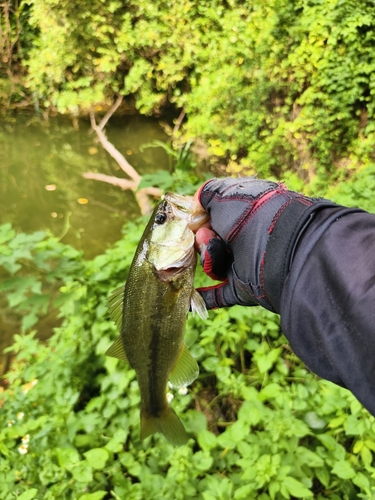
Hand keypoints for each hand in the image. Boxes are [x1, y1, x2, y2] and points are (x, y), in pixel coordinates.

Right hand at [193, 177, 335, 312]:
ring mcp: (246, 263)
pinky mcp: (245, 288)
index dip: (202, 216)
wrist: (283, 252)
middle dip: (203, 237)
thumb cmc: (254, 217)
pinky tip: (187, 302)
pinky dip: (204, 297)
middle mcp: (248, 236)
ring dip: (209, 259)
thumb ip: (207, 195)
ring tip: (216, 254)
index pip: (217, 212)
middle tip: (207, 235)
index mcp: (248, 211)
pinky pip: (219, 295)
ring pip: (213, 264)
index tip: (192, 219)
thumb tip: (195, 208)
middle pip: (212, 239)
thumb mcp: (226, 195)